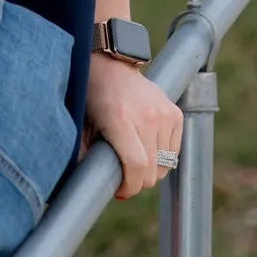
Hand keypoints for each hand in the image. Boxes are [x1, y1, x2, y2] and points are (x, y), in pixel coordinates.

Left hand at [84, 53, 184, 199]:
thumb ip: (85, 156)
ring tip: (134, 160)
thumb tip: (87, 187)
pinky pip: (174, 150)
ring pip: (165, 164)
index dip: (130, 186)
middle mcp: (146, 115)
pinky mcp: (174, 112)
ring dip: (151, 170)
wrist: (109, 66)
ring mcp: (163, 113)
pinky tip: (146, 147)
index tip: (120, 190)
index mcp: (120, 119)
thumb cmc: (92, 97)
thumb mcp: (82, 126)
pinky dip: (163, 156)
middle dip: (138, 182)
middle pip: (152, 170)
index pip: (137, 166)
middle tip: (124, 177)